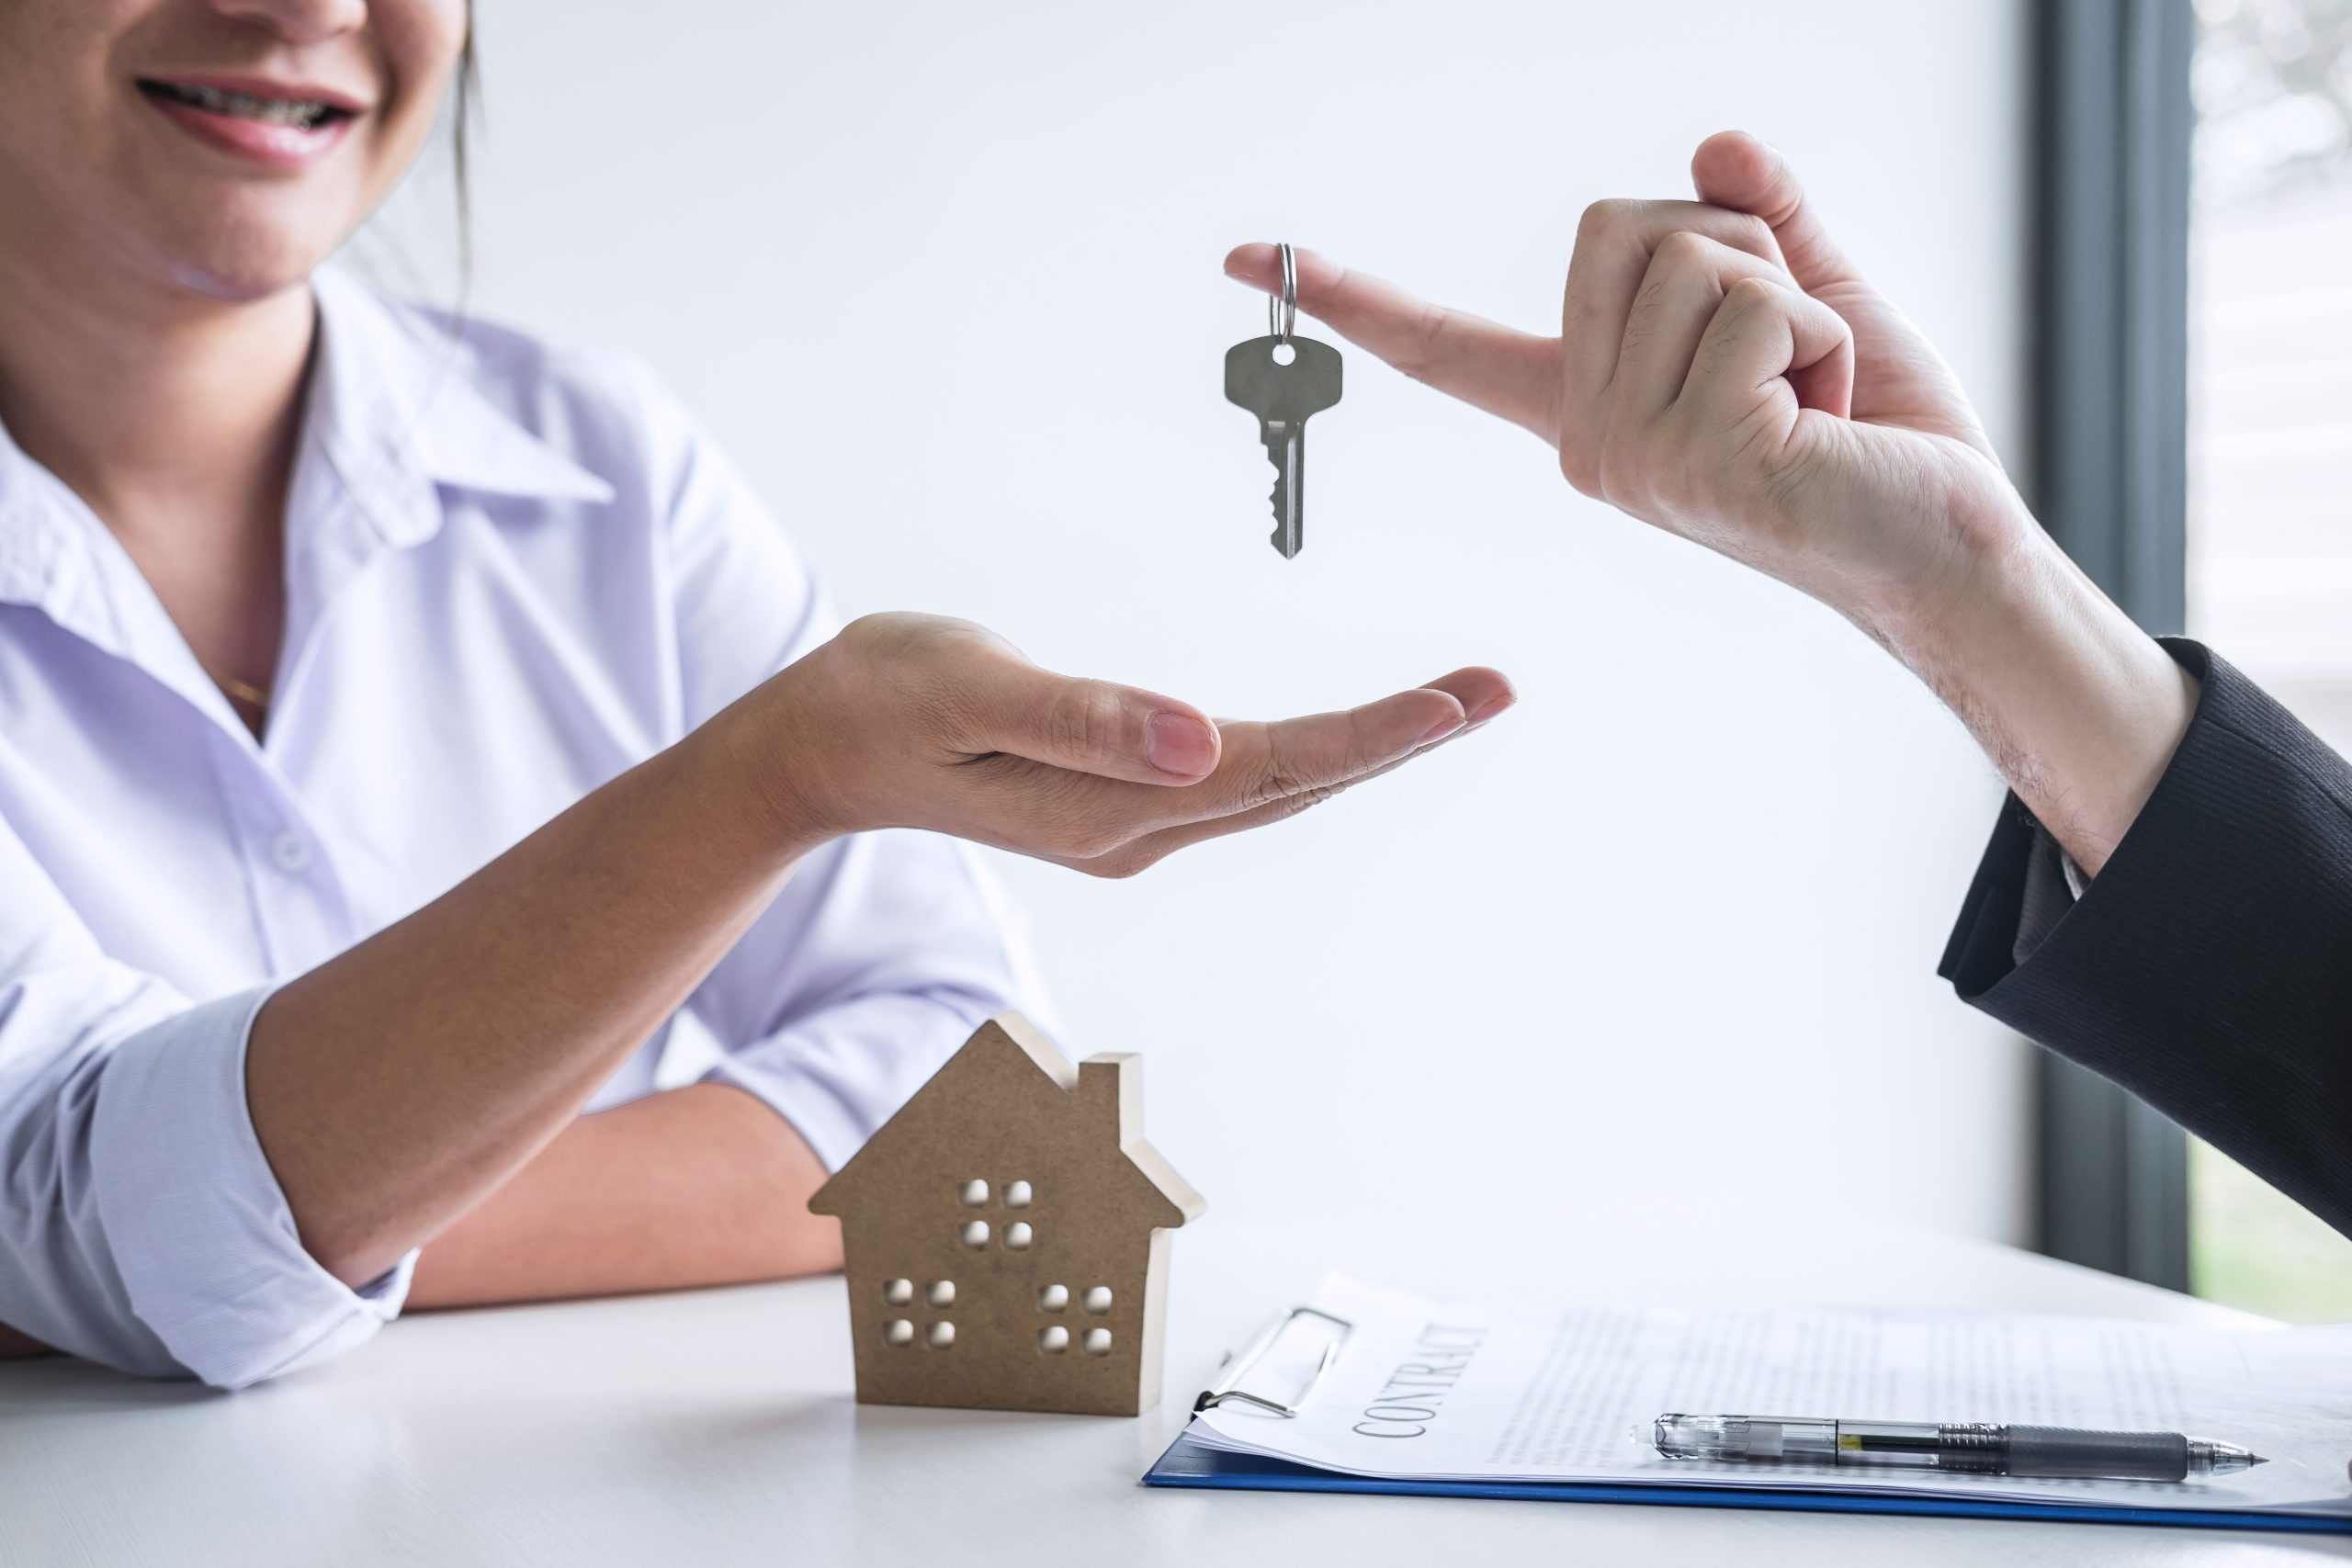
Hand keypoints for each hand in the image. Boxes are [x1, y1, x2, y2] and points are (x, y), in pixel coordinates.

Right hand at [744, 612, 1512, 877]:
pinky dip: (1309, 754)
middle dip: (1400, 739)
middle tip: (1496, 687)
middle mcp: (1134, 832)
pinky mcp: (1118, 807)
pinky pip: (1240, 783)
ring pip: (1275, 788)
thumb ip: (1086, 718)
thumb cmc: (883, 702)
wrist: (816, 750)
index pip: (1270, 769)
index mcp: (1108, 808)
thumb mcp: (970, 692)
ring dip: (1366, 749)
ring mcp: (1128, 828)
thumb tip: (1203, 742)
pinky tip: (1352, 737)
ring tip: (1454, 702)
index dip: (1368, 737)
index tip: (1456, 702)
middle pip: (1294, 784)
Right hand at [1224, 131, 2029, 632]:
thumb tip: (1714, 141)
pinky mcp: (1690, 460)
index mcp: (1585, 409)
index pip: (1448, 346)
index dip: (1353, 295)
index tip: (1248, 257)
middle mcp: (1582, 444)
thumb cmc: (1876, 436)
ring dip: (1791, 296)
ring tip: (1811, 396)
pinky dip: (1819, 334)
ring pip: (1693, 249)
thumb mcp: (1813, 296)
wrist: (1948, 542)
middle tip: (1786, 355)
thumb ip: (1758, 216)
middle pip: (1617, 223)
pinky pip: (1754, 299)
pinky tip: (1826, 420)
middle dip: (1736, 249)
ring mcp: (1624, 460)